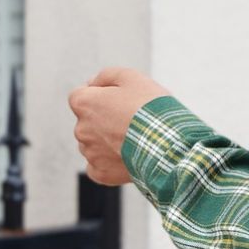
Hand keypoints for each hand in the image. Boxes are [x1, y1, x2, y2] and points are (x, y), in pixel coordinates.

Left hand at [67, 65, 172, 184]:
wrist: (168, 144)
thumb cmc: (151, 108)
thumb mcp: (132, 77)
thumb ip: (106, 75)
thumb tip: (92, 83)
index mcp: (83, 103)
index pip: (80, 95)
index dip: (99, 95)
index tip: (118, 100)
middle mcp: (80, 129)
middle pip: (88, 121)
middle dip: (105, 119)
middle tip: (132, 120)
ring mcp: (90, 153)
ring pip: (94, 144)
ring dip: (108, 141)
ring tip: (135, 139)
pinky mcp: (101, 173)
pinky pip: (99, 166)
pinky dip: (110, 162)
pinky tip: (127, 157)